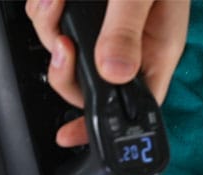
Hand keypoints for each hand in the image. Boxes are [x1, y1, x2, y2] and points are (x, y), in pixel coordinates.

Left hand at [26, 0, 189, 146]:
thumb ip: (128, 29)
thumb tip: (113, 72)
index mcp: (156, 48)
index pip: (132, 106)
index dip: (99, 126)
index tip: (70, 135)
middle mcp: (132, 42)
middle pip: (88, 83)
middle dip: (64, 68)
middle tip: (61, 44)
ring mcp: (108, 25)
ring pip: (65, 52)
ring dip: (48, 30)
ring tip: (53, 4)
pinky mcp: (86, 8)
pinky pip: (55, 22)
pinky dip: (45, 10)